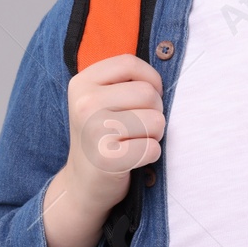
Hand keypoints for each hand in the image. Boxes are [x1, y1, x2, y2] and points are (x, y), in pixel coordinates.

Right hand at [61, 53, 166, 214]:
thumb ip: (126, 81)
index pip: (129, 63)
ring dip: (154, 135)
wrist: (83, 183)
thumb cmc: (102, 135)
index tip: (146, 97)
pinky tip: (133, 158)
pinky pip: (153, 148)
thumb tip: (165, 72)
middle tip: (139, 127)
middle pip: (148, 93)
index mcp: (82, 83)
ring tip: (134, 141)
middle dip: (155, 111)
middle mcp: (84, 103)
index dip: (150, 79)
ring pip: (156, 121)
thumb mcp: (102, 100)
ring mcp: (93, 130)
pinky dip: (151, 155)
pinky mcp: (107, 158)